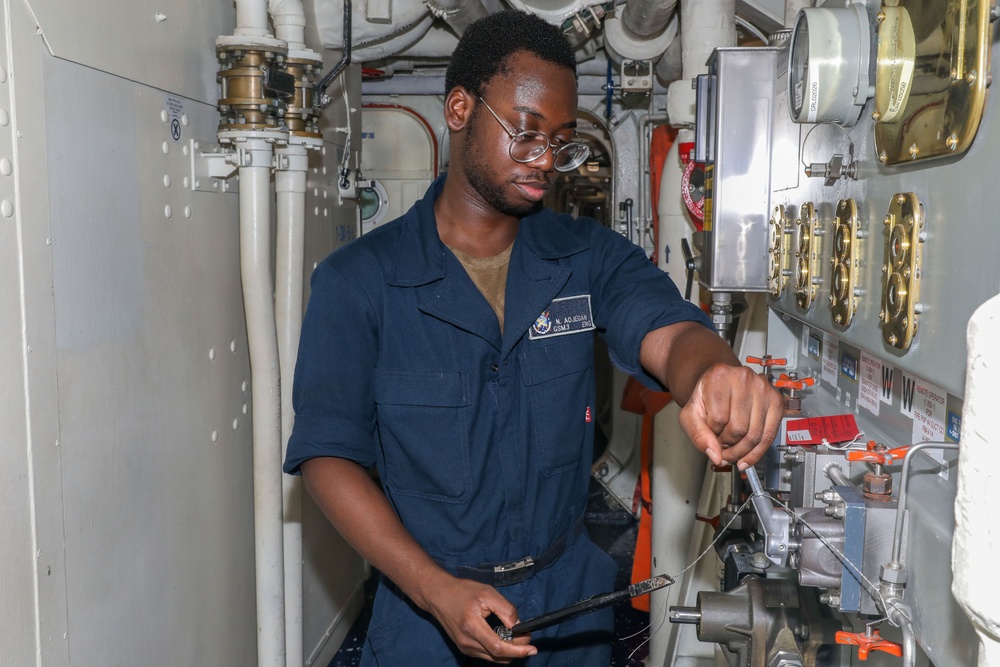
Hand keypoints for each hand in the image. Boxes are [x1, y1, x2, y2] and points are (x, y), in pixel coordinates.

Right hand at [422, 574, 536, 662]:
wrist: (438, 594)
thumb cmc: (462, 591)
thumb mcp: (487, 593)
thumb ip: (505, 609)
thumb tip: (518, 625)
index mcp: (472, 627)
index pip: (499, 648)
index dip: (518, 651)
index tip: (532, 648)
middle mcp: (467, 642)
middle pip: (498, 656)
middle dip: (516, 650)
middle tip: (526, 638)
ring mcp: (464, 647)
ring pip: (492, 658)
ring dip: (507, 651)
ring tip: (515, 636)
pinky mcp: (463, 647)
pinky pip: (485, 654)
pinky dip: (497, 650)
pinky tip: (502, 637)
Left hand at [678, 363, 783, 469]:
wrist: (720, 383)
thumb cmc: (706, 396)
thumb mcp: (691, 413)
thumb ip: (697, 434)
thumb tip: (715, 455)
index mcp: (719, 375)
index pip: (718, 418)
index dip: (712, 434)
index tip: (710, 436)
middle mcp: (744, 378)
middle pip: (739, 428)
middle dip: (727, 445)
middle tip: (721, 447)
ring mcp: (763, 388)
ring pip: (755, 435)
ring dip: (741, 451)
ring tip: (731, 451)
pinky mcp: (776, 401)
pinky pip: (769, 435)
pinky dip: (757, 452)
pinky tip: (746, 457)